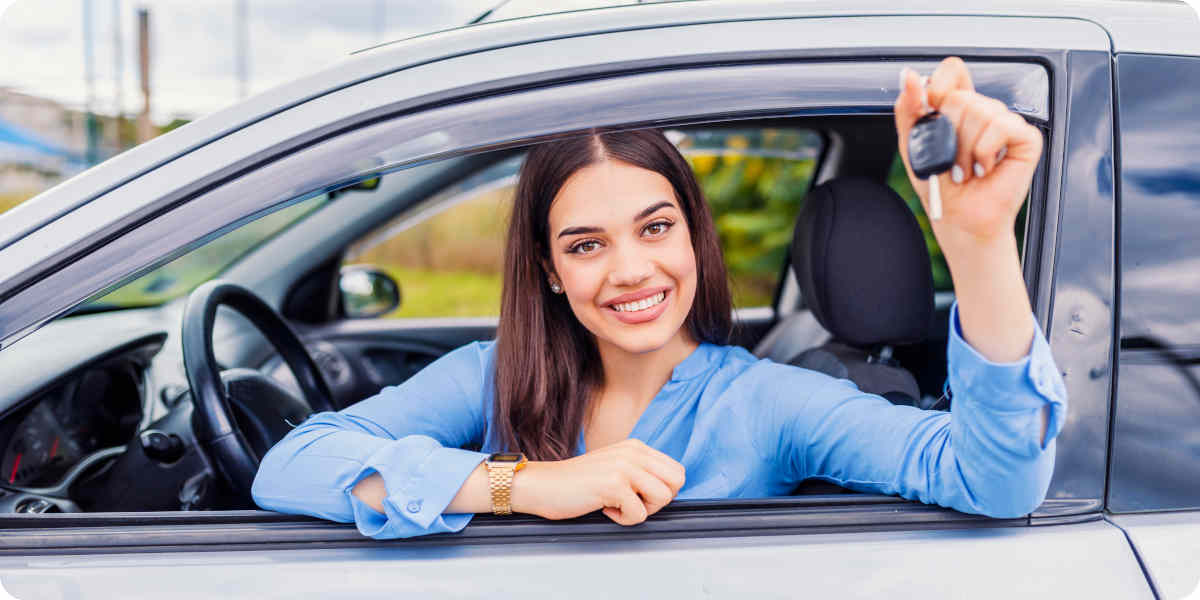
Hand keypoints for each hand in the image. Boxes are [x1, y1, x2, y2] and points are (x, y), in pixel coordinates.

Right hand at [512, 438, 685, 525]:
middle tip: (632, 503)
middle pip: (676, 482)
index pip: (676, 470)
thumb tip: (669, 490)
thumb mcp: (614, 467)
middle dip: (658, 501)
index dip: (663, 491)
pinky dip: (623, 519)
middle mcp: (633, 452)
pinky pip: (639, 514)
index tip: (639, 496)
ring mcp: (624, 466)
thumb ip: (640, 471)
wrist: (542, 485)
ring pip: (663, 497)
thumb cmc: (577, 483)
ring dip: (642, 510)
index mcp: (636, 447)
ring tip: (618, 505)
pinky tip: (604, 509)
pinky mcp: (613, 484)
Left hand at [894, 57, 1043, 246]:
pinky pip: (1002, 126)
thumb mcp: (912, 145)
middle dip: (946, 134)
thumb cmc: (939, 185)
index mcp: (958, 107)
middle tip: (951, 160)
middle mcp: (985, 110)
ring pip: (980, 111)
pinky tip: (985, 168)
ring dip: (963, 150)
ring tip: (966, 169)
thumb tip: (909, 75)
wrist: (958, 219)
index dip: (939, 87)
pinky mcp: (1026, 138)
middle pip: (961, 96)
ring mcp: (1007, 123)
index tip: (929, 112)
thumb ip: (909, 109)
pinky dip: (985, 151)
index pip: (953, 71)